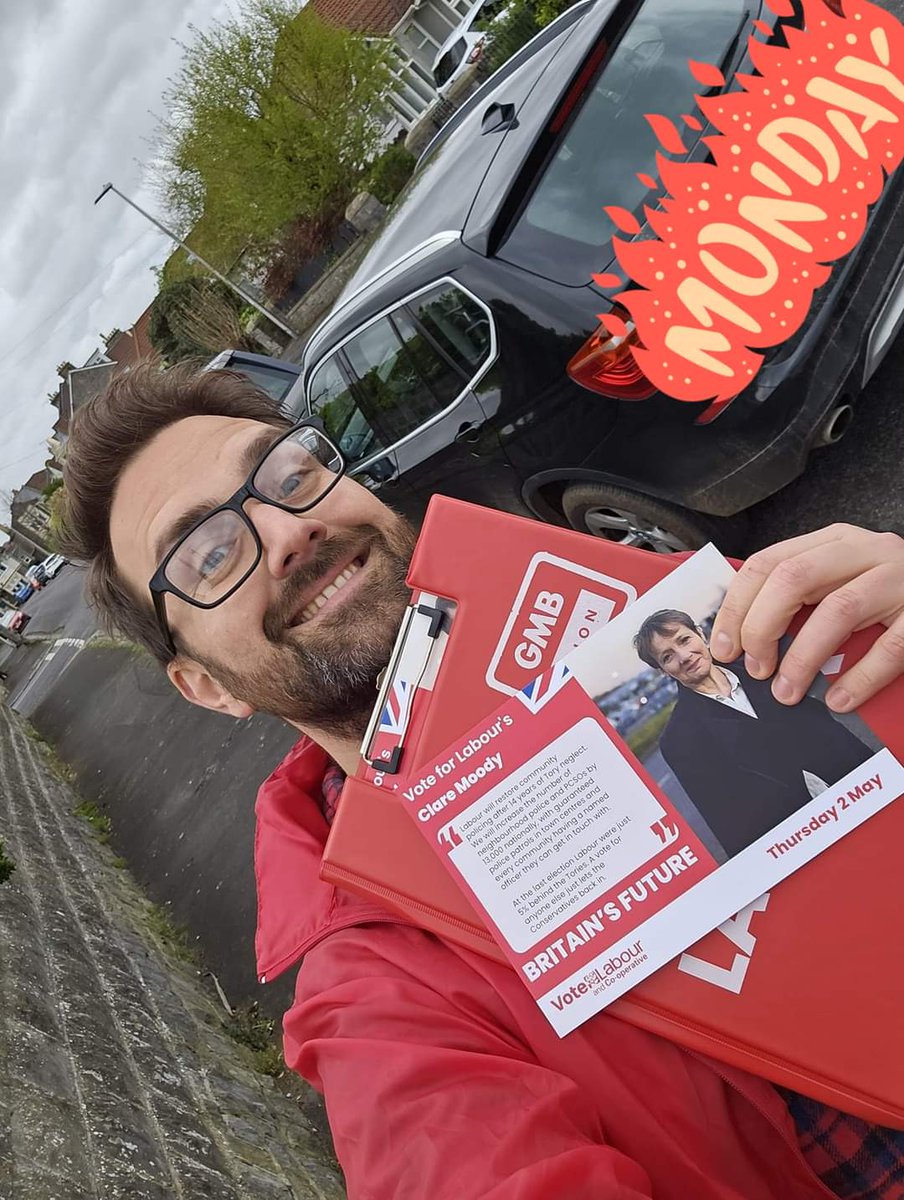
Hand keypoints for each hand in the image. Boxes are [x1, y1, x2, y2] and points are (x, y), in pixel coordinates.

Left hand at [709, 524, 903, 711]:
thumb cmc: (888, 591)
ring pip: (839, 610)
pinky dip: (860, 677)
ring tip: (785, 691)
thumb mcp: (842, 578)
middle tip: (754, 668)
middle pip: (794, 579)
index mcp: (835, 541)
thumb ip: (799, 594)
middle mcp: (867, 551)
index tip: (722, 646)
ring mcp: (901, 580)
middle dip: (762, 626)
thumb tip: (738, 634)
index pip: (768, 563)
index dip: (737, 606)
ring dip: (803, 657)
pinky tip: (840, 700)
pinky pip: (891, 648)